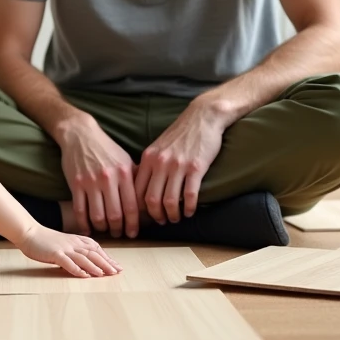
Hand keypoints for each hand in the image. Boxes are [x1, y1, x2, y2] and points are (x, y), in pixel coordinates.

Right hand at [17, 224, 122, 278]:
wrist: (29, 232)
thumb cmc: (46, 240)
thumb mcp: (65, 243)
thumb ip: (76, 251)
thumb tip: (88, 264)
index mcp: (77, 240)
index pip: (96, 249)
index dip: (108, 257)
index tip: (117, 266)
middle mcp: (73, 243)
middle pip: (93, 253)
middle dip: (106, 263)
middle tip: (117, 271)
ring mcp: (64, 248)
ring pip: (83, 257)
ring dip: (95, 266)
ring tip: (104, 274)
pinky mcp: (54, 253)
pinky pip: (67, 262)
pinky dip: (77, 269)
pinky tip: (84, 276)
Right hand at [54, 115, 139, 237]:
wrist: (80, 134)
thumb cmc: (106, 148)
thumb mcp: (125, 159)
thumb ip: (136, 178)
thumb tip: (149, 197)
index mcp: (124, 173)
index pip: (132, 206)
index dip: (133, 224)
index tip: (133, 233)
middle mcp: (109, 179)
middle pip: (115, 215)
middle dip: (118, 230)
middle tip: (119, 235)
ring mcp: (91, 182)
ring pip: (98, 216)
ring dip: (102, 228)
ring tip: (105, 230)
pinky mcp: (76, 183)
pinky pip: (80, 210)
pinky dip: (84, 223)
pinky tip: (88, 228)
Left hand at [135, 101, 226, 223]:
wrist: (202, 117)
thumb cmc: (180, 134)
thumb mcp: (158, 147)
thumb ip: (150, 165)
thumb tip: (141, 188)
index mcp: (148, 158)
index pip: (136, 190)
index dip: (138, 208)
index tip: (144, 216)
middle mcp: (160, 163)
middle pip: (151, 200)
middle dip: (155, 216)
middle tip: (161, 222)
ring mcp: (177, 165)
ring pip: (169, 201)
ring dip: (172, 215)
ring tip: (176, 218)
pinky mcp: (196, 167)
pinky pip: (189, 195)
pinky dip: (188, 208)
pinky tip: (190, 212)